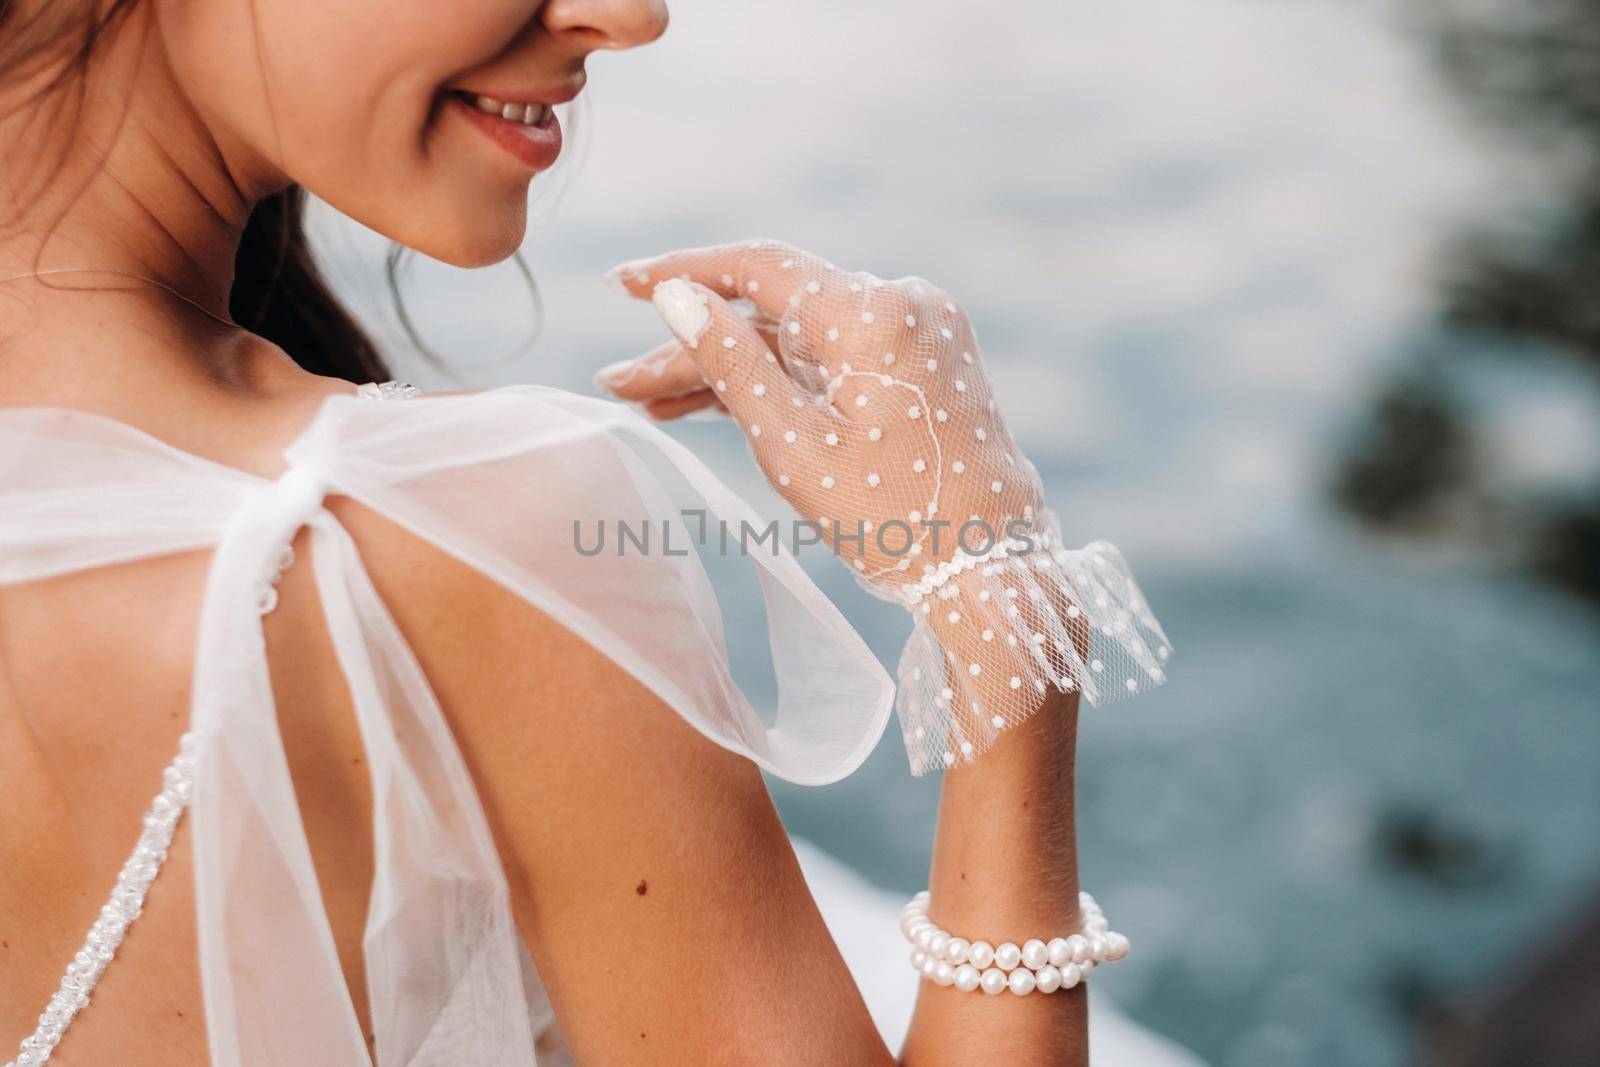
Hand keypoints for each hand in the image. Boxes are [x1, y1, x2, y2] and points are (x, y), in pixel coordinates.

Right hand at [602, 240, 1047, 596]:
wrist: (990, 568)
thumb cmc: (894, 518)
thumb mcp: (793, 445)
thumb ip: (730, 363)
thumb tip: (676, 296)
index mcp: (874, 313)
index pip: (757, 267)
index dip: (682, 273)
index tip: (622, 285)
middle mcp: (903, 303)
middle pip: (772, 312)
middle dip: (696, 347)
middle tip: (620, 385)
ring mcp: (919, 332)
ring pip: (799, 340)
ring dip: (732, 369)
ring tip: (650, 404)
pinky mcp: (924, 363)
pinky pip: (835, 358)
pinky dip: (784, 381)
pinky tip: (716, 405)